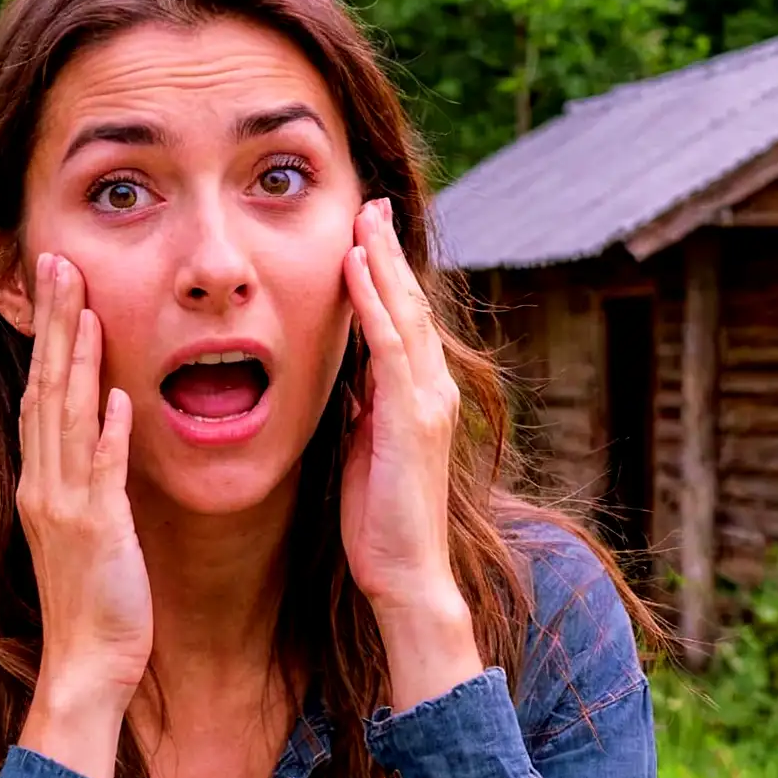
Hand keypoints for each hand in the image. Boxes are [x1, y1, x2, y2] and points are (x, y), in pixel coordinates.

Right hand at [16, 253, 152, 777]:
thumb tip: (108, 412)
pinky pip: (99, 475)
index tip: (57, 283)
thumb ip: (91, 469)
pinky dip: (104, 435)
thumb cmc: (94, 598)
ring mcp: (64, 507)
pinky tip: (116, 397)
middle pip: (44, 388)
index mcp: (40, 480)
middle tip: (57, 263)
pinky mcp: (94, 532)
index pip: (40, 391)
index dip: (48, 335)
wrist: (86, 663)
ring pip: (64, 420)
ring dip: (75, 361)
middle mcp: (43, 485)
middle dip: (53, 324)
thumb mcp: (85, 525)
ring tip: (84, 305)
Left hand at [341, 199, 483, 706]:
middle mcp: (432, 390)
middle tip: (371, 204)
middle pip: (408, 305)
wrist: (404, 574)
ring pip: (404, 316)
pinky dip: (373, 305)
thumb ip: (361, 409)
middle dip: (388, 253)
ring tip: (365, 219)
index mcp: (418, 397)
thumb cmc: (380, 519)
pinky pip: (390, 348)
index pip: (401, 321)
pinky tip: (357, 271)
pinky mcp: (411, 418)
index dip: (385, 275)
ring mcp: (427, 402)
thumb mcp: (364, 449)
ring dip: (382, 264)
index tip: (366, 233)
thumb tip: (344, 378)